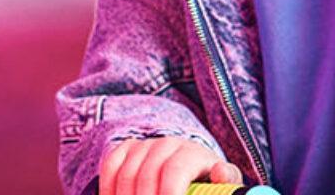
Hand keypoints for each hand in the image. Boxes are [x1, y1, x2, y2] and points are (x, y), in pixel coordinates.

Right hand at [99, 136, 241, 194]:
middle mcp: (166, 143)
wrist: (191, 166)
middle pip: (146, 175)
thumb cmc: (207, 182)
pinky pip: (110, 166)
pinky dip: (109, 188)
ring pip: (126, 173)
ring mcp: (144, 145)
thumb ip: (225, 181)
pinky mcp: (126, 149)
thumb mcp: (221, 183)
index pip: (175, 170)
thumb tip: (220, 173)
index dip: (169, 192)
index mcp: (192, 152)